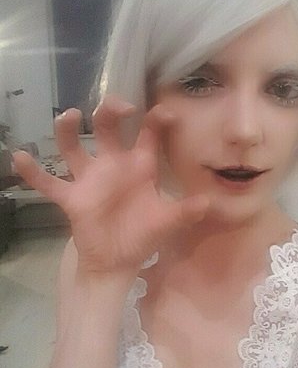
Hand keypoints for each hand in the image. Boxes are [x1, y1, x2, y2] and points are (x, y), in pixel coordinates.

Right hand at [12, 95, 209, 278]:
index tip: (163, 112)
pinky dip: (32, 172)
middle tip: (118, 105)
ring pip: (74, 147)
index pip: (148, 134)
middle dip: (111, 112)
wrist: (117, 261)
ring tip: (70, 116)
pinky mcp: (71, 197)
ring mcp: (90, 179)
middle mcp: (114, 164)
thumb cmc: (143, 235)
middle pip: (109, 128)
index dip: (155, 120)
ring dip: (69, 130)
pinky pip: (47, 183)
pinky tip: (18, 156)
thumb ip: (185, 211)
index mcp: (141, 165)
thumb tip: (209, 203)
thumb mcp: (167, 222)